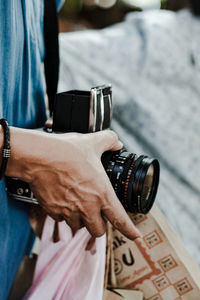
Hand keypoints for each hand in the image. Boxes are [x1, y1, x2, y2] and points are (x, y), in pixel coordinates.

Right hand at [6, 128, 140, 239]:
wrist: (38, 157)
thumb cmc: (65, 151)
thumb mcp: (92, 142)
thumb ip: (109, 141)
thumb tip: (116, 143)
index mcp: (101, 193)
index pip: (120, 219)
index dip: (130, 231)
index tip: (136, 237)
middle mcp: (87, 207)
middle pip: (98, 231)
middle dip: (99, 225)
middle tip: (97, 214)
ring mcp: (69, 211)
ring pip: (78, 227)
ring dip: (81, 220)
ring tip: (78, 204)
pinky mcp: (53, 211)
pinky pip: (61, 219)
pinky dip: (64, 214)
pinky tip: (63, 200)